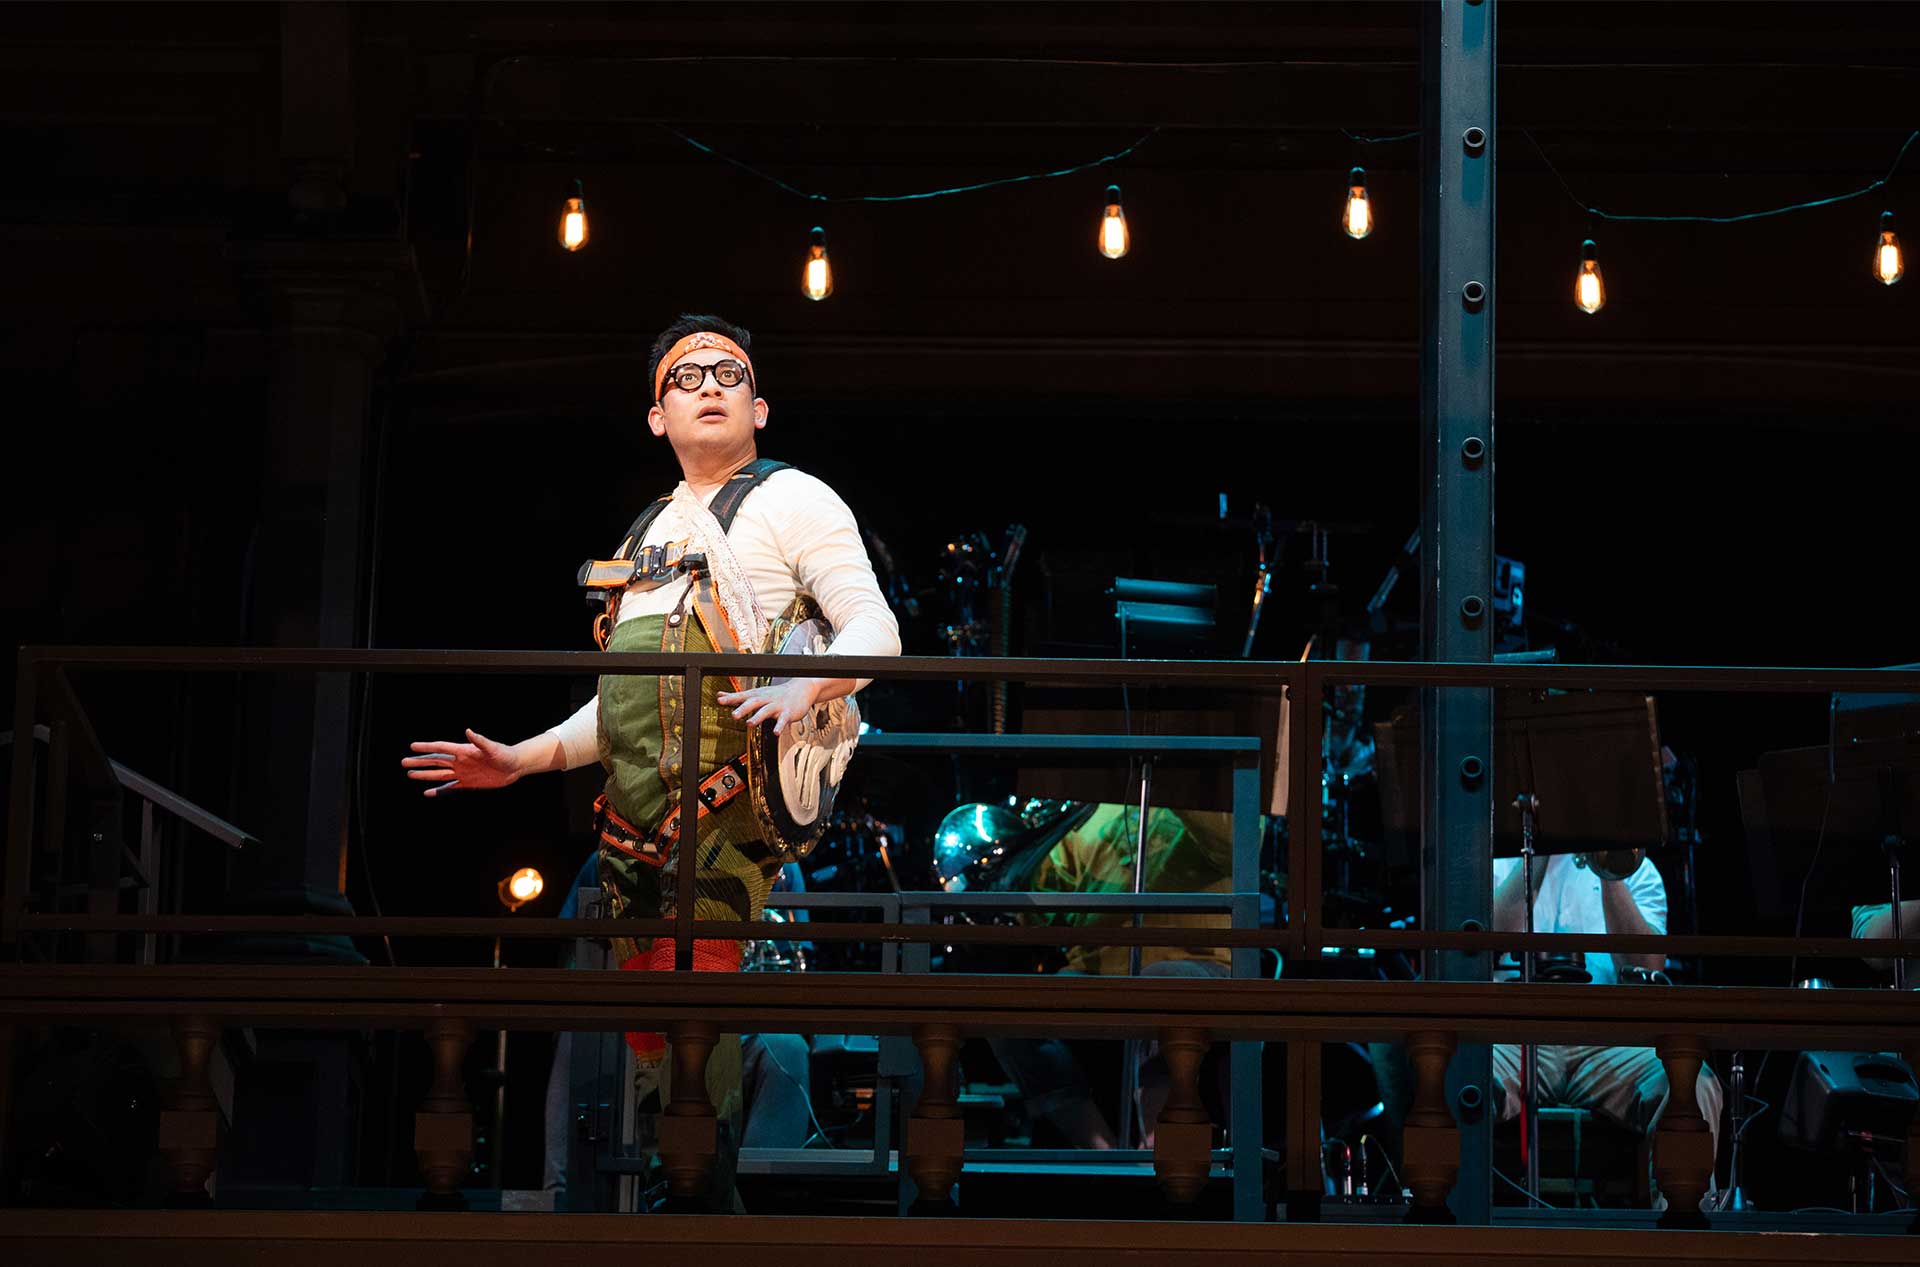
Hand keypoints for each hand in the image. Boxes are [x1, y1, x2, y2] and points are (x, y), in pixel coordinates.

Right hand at [401, 728, 521, 796]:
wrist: (514, 766)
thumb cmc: (505, 754)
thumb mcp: (493, 748)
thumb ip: (480, 741)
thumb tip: (468, 731)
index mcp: (464, 751)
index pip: (441, 748)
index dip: (427, 747)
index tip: (412, 746)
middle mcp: (460, 761)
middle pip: (435, 761)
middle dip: (419, 762)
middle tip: (404, 762)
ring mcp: (463, 772)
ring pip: (439, 774)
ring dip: (425, 775)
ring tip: (410, 774)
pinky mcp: (468, 783)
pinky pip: (450, 787)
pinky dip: (439, 790)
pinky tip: (428, 792)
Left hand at [718, 679, 821, 735]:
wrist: (800, 690)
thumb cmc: (775, 694)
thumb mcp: (756, 693)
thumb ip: (737, 696)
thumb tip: (720, 696)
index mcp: (757, 695)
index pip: (742, 696)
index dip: (731, 698)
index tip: (720, 700)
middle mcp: (766, 699)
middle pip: (754, 702)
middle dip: (743, 708)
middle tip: (734, 715)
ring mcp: (777, 705)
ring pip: (767, 710)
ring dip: (758, 717)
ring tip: (749, 723)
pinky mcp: (787, 713)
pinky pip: (783, 720)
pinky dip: (779, 726)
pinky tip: (775, 733)